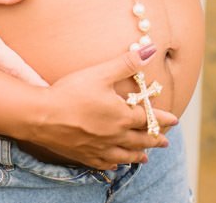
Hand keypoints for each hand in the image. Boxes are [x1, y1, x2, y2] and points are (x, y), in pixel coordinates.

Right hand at [28, 47, 176, 168]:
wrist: (42, 116)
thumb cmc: (71, 92)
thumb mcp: (100, 73)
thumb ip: (126, 63)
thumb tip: (150, 50)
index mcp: (122, 117)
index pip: (149, 118)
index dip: (163, 119)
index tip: (174, 121)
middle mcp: (114, 136)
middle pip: (140, 140)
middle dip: (154, 140)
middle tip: (164, 142)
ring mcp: (99, 148)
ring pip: (124, 155)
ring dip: (137, 156)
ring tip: (145, 158)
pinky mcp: (84, 155)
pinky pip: (103, 164)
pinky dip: (113, 165)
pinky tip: (114, 165)